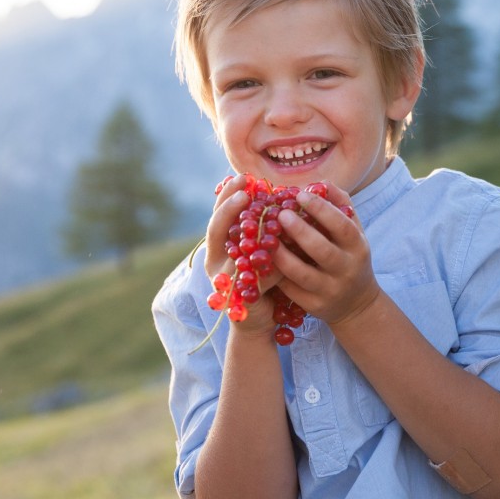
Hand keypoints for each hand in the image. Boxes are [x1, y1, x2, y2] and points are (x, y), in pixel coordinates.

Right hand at [204, 175, 280, 337]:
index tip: (243, 178)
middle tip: (244, 192)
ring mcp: (224, 280)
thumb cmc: (266, 279)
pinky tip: (280, 252)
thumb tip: (284, 197)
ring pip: (233, 252)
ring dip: (249, 234)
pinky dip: (268, 264)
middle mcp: (215, 260)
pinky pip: (253, 276)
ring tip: (264, 217)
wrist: (262, 320)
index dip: (228, 195)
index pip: (218, 214)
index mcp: (220, 245)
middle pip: (215, 229)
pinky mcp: (239, 297)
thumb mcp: (264, 249)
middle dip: (229, 209)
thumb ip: (266, 229)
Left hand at [273, 184, 380, 325]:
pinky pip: (290, 290)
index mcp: (357, 247)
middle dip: (300, 231)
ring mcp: (330, 290)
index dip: (321, 209)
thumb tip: (318, 184)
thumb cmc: (349, 256)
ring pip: (302, 273)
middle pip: (322, 250)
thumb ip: (339, 205)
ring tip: (264, 238)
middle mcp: (346, 269)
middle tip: (280, 214)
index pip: (342, 226)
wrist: (356, 303)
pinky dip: (276, 275)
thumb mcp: (353, 231)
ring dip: (281, 255)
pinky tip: (262, 260)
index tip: (299, 194)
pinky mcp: (314, 306)